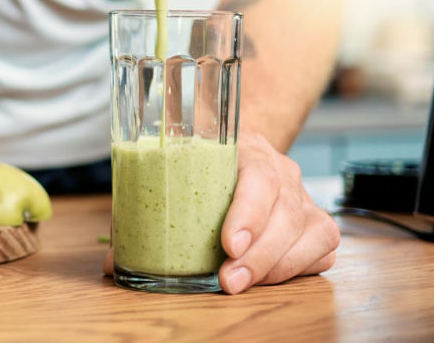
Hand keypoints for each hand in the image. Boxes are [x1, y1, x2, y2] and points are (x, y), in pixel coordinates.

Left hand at [101, 131, 338, 292]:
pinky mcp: (317, 224)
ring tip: (239, 283)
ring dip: (274, 266)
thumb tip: (112, 261)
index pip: (258, 176)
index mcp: (246, 149)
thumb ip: (145, 212)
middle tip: (229, 280)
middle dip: (258, 253)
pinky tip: (267, 278)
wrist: (242, 156)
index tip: (228, 244)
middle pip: (284, 211)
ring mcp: (304, 197)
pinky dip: (296, 269)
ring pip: (308, 233)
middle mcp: (282, 169)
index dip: (247, 212)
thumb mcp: (173, 177)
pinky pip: (321, 251)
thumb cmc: (199, 171)